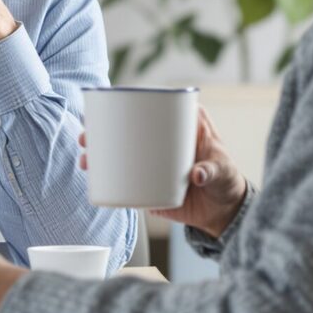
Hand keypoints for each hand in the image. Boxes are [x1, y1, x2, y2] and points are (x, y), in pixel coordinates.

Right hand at [82, 107, 246, 238]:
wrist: (223, 212)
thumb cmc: (226, 182)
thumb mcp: (223, 172)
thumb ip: (212, 171)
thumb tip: (197, 175)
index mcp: (181, 125)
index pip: (154, 105)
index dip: (131, 100)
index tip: (111, 102)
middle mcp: (162, 139)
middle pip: (128, 127)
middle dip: (102, 128)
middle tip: (87, 135)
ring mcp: (152, 161)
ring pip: (120, 151)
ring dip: (98, 152)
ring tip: (85, 160)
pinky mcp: (148, 182)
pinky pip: (124, 177)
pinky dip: (107, 177)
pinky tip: (92, 177)